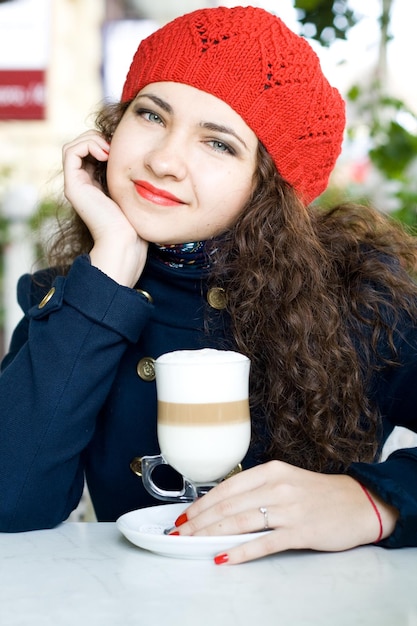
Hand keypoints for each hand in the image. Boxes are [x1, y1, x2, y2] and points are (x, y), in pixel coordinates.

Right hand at [62, 131, 147, 285]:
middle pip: (80, 145)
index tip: (121, 149)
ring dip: (92, 139)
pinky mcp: (72, 185)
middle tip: (114, 147)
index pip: (90, 150)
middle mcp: (80, 183)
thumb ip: (127, 174)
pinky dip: (87, 145)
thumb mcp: (132, 190)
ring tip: (109, 151)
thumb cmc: (134, 220)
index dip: (103, 141)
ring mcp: (75, 184)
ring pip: (73, 146)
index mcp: (93, 183)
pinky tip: (105, 155)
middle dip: (97, 138)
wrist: (125, 239)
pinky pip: (70, 151)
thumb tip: (137, 156)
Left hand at [173, 461, 398, 563]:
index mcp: (272, 470)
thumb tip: (224, 505)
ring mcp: (288, 509)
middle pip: (229, 506)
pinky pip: (263, 543)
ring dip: (212, 534)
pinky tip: (224, 557)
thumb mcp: (286, 480)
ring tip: (193, 543)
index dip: (203, 502)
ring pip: (240, 522)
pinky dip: (240, 551)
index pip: (228, 487)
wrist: (358, 503)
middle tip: (181, 532)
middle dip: (200, 521)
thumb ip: (258, 489)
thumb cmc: (319, 493)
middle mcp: (277, 486)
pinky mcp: (299, 531)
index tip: (186, 515)